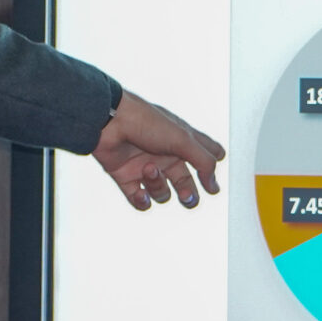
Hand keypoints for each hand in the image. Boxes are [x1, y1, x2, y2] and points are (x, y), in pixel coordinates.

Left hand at [92, 92, 223, 209]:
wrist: (108, 120)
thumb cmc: (145, 121)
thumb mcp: (183, 139)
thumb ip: (203, 161)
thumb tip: (213, 182)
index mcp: (181, 142)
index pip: (205, 157)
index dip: (211, 174)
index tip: (212, 188)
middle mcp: (165, 155)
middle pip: (185, 183)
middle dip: (188, 194)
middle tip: (187, 196)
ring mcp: (145, 166)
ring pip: (162, 193)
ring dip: (158, 186)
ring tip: (148, 169)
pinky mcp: (126, 177)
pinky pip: (139, 200)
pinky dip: (141, 200)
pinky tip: (140, 193)